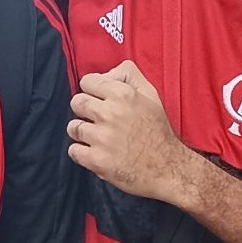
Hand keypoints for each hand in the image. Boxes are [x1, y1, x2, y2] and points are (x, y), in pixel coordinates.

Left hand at [69, 61, 189, 200]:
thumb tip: (105, 74)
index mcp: (123, 94)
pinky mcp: (97, 160)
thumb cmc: (158, 131)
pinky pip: (73, 150)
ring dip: (82, 133)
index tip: (99, 101)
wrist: (168, 168)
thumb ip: (128, 75)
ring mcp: (102, 138)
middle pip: (76, 102)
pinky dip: (81, 153)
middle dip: (84, 110)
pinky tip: (95, 152)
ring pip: (73, 127)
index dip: (92, 91)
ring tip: (98, 138)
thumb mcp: (151, 94)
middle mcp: (110, 113)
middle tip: (98, 120)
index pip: (87, 81)